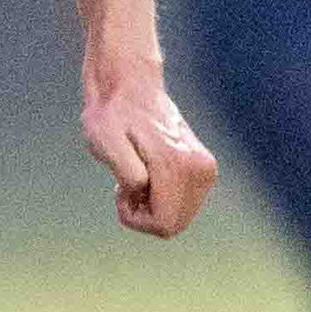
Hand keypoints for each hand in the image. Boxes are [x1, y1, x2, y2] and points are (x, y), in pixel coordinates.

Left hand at [83, 72, 217, 237]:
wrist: (130, 87)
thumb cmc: (111, 115)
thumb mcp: (104, 141)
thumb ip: (127, 172)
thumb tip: (144, 190)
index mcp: (179, 166)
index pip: (163, 224)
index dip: (135, 218)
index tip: (120, 192)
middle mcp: (201, 170)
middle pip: (173, 225)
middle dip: (144, 214)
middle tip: (126, 186)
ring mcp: (206, 170)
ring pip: (179, 217)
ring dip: (152, 205)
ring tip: (135, 176)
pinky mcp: (204, 169)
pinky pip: (182, 204)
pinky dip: (161, 197)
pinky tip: (147, 175)